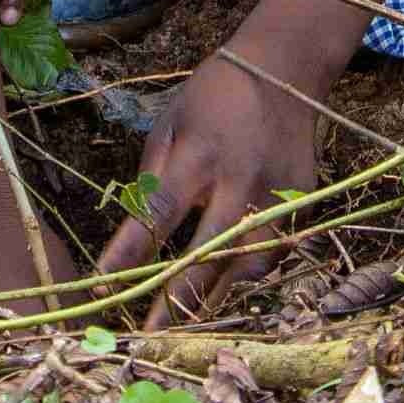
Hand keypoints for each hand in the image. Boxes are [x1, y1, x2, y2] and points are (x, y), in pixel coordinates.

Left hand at [93, 38, 327, 319]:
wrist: (284, 68)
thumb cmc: (213, 96)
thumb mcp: (169, 123)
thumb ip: (154, 178)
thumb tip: (135, 236)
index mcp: (199, 153)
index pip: (158, 212)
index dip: (128, 253)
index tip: (102, 289)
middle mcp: (240, 177)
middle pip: (208, 251)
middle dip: (177, 298)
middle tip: (150, 334)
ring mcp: (277, 192)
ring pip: (249, 262)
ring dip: (217, 296)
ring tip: (187, 322)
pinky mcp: (302, 200)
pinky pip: (274, 251)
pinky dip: (248, 273)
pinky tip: (225, 288)